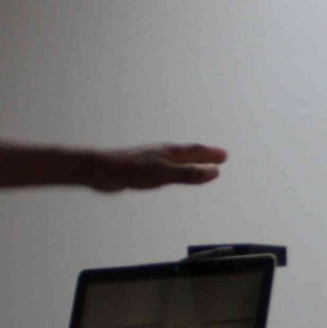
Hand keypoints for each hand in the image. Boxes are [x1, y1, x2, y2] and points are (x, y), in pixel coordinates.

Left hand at [80, 143, 226, 191]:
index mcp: (169, 153)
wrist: (101, 170)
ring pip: (176, 160)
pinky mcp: (140, 169)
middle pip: (188, 154)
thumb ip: (189, 174)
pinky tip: (168, 175)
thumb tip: (214, 172)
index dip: (211, 155)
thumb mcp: (165, 174)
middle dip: (204, 156)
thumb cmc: (132, 170)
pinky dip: (175, 170)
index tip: (225, 156)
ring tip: (197, 164)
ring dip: (190, 162)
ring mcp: (151, 160)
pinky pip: (164, 169)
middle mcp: (162, 153)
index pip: (196, 152)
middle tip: (218, 158)